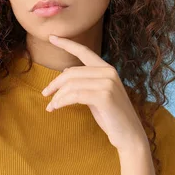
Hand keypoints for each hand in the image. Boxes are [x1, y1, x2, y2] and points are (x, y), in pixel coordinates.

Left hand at [41, 35, 147, 152]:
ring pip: (71, 85)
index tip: (51, 37)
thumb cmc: (111, 117)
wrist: (130, 137)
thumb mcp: (97, 95)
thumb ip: (85, 82)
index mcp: (107, 69)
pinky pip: (74, 95)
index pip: (84, 51)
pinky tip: (56, 108)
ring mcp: (108, 83)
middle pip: (71, 72)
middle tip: (45, 94)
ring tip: (51, 106)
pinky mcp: (104, 96)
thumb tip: (65, 72)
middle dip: (54, 83)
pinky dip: (62, 101)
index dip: (67, 44)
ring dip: (57, 96)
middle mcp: (108, 72)